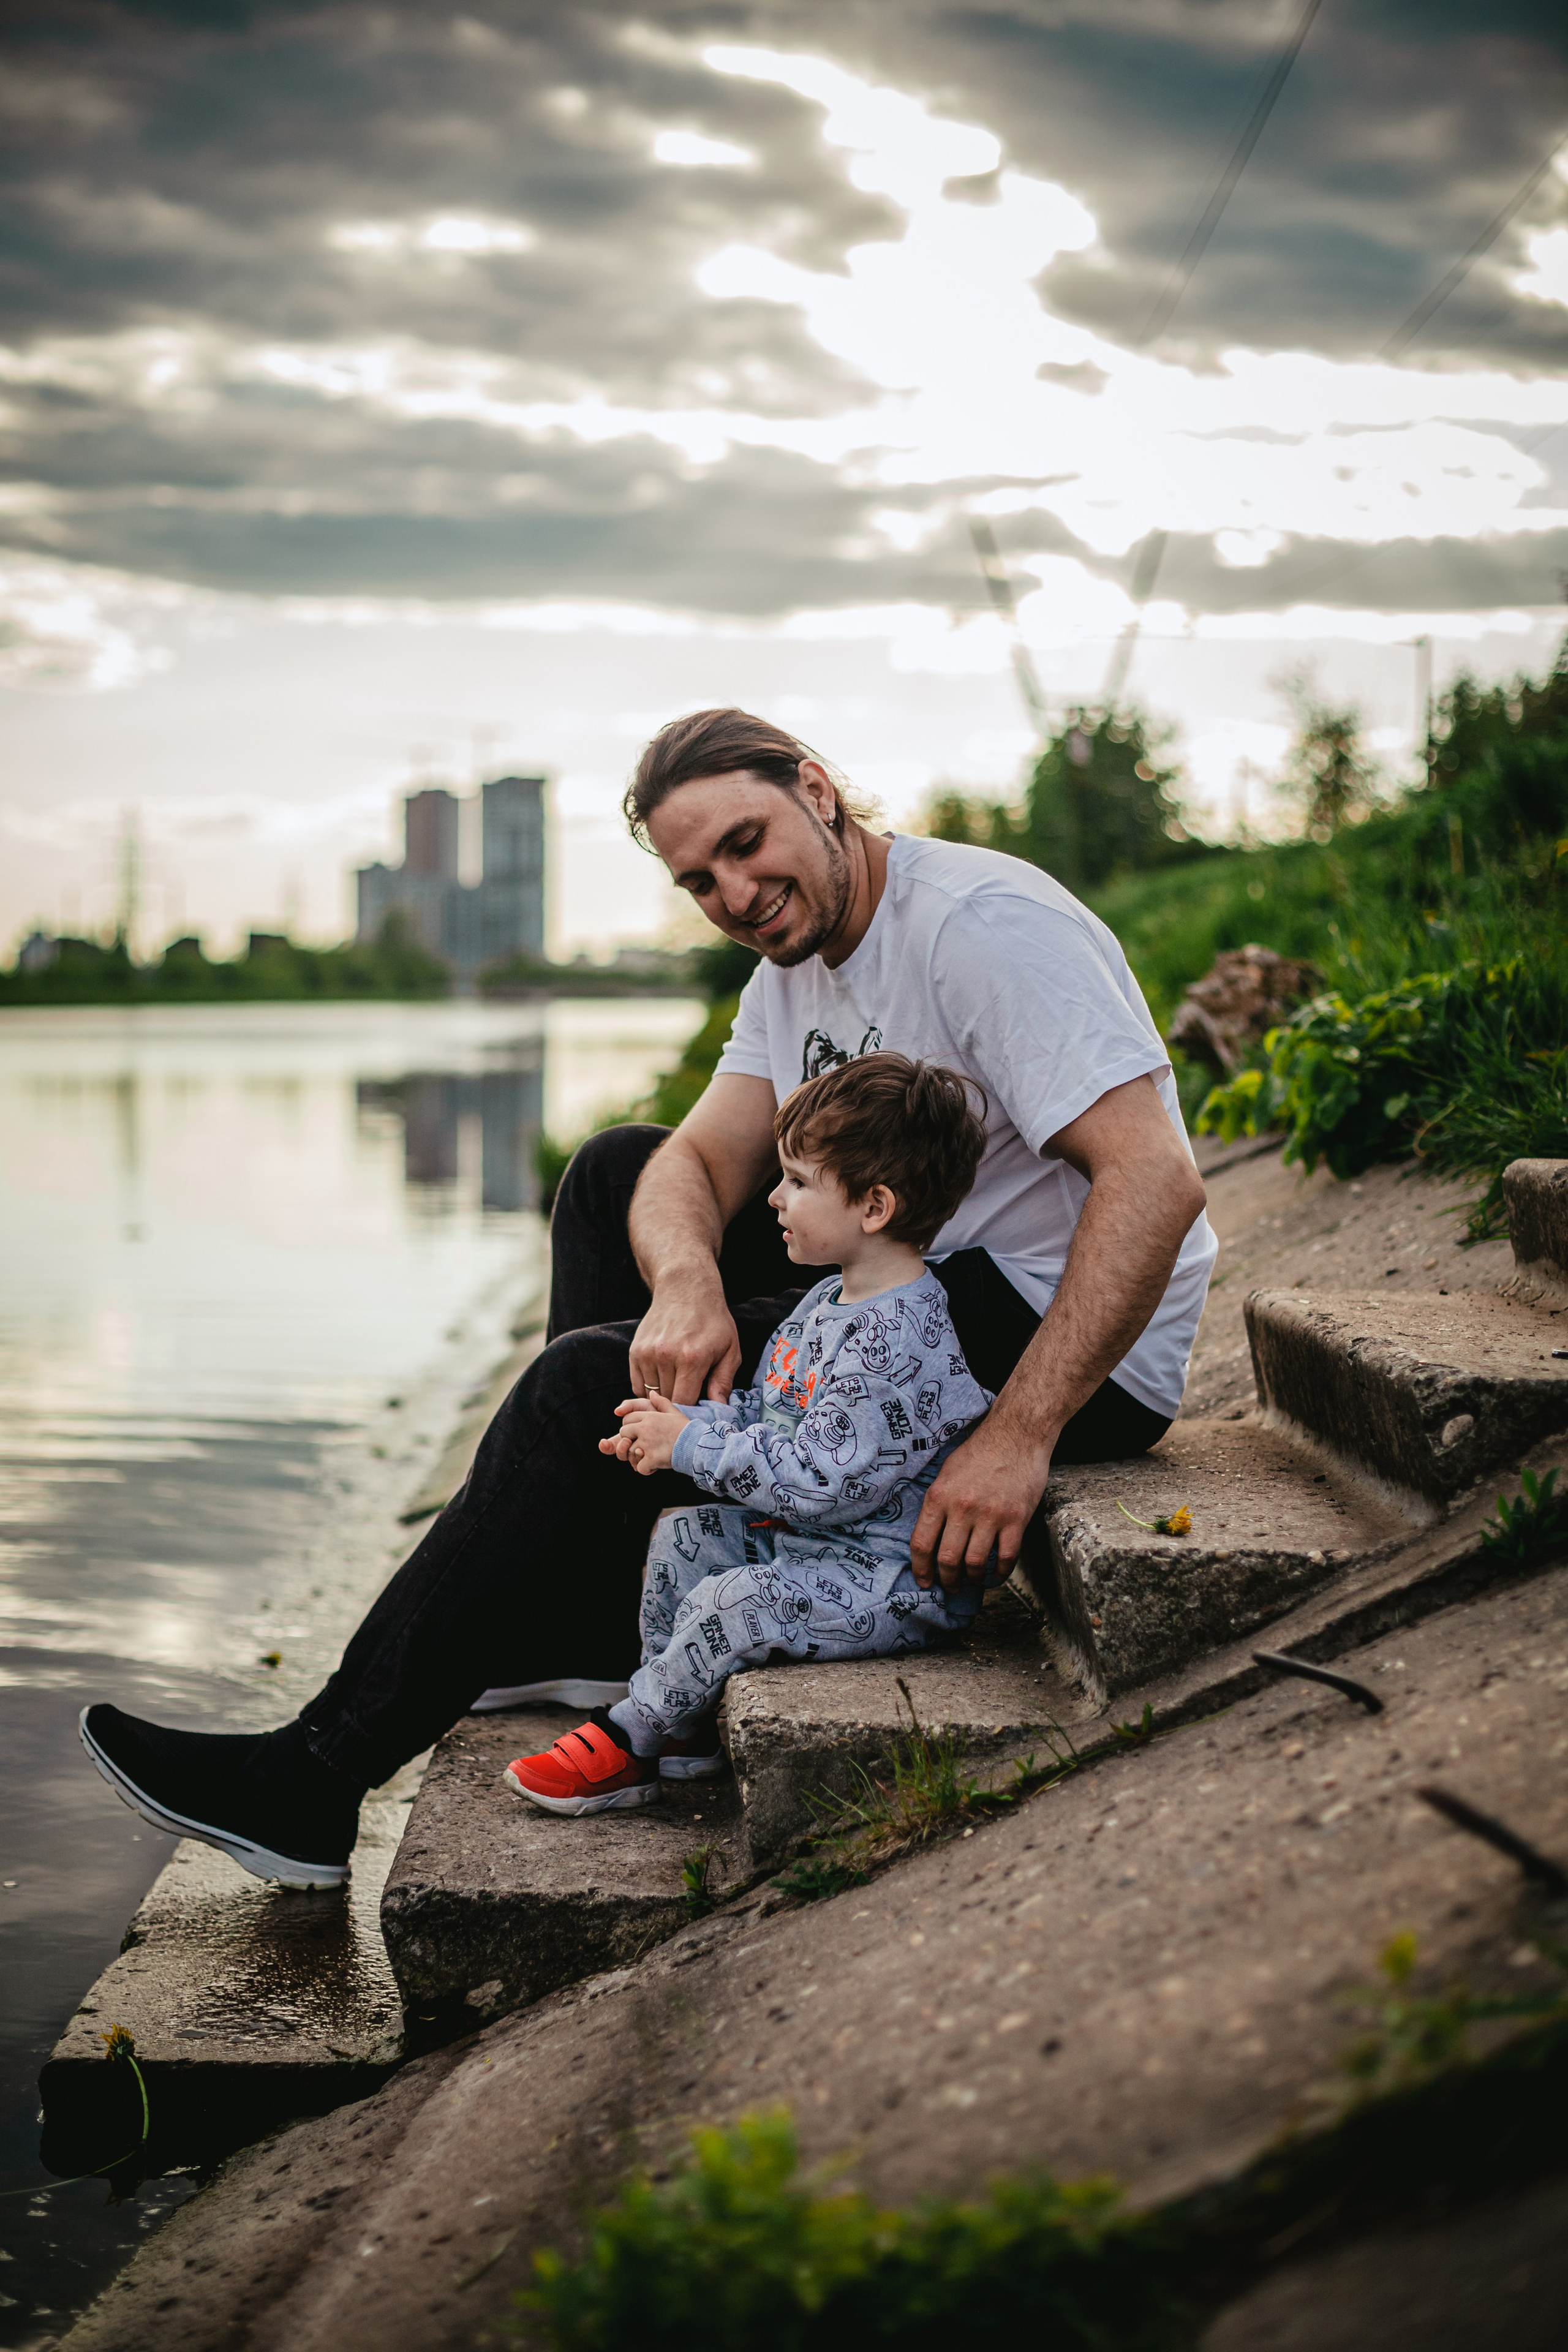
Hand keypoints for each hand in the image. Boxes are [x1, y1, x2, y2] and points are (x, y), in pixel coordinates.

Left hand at [598, 1390, 691, 1475]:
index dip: (630, 1426)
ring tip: (648, 1457)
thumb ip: (661, 1402)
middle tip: (640, 1446)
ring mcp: (647, 1444)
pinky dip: (646, 1469)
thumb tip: (652, 1394)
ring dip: (636, 1457)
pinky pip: (640, 1467)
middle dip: (628, 1440)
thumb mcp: (674, 1412)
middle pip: (623, 1433)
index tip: (638, 1433)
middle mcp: (645, 1429)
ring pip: (629, 1452)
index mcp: (650, 1417)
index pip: (627, 1418)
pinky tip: (655, 1466)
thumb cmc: (686, 1429)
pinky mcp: (652, 1459)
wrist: (698, 1444)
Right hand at [630, 1273, 741, 1405]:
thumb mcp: (730, 1349)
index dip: (692, 1409)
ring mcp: (647, 1353)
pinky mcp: (635, 1351)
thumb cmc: (712, 1321)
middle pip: (667, 1399)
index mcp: (692, 1358)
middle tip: (691, 1394)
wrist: (686, 1289)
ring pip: (651, 1394)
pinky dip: (649, 1387)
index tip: (699, 1407)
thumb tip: (718, 1408)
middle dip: (679, 1402)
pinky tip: (664, 1378)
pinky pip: (638, 1385)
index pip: (684, 1402)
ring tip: (678, 1383)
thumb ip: (723, 1381)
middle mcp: (666, 1356)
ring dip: (664, 1394)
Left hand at [909, 1415, 1052, 1591]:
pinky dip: (1000, 1573)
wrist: (1016, 1435)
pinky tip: (996, 1575)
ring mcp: (990, 1515)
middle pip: (947, 1559)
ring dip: (972, 1578)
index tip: (923, 1581)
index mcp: (939, 1496)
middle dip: (946, 1580)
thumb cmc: (979, 1452)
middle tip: (949, 1586)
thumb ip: (937, 1503)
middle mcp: (962, 1508)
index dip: (920, 1569)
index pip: (921, 1543)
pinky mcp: (1016, 1519)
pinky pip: (1006, 1558)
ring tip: (972, 1580)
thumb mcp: (946, 1472)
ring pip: (975, 1563)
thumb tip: (929, 1536)